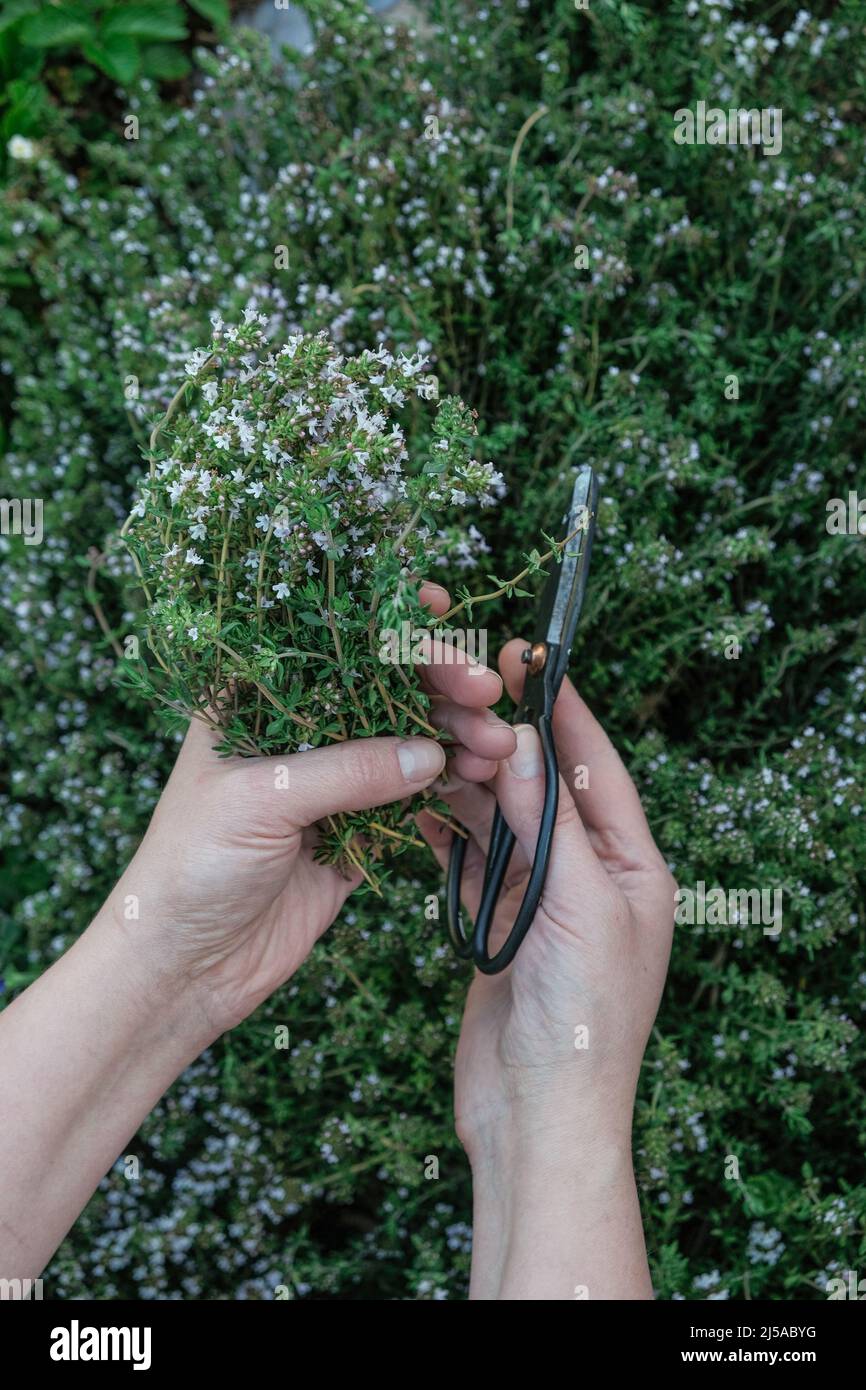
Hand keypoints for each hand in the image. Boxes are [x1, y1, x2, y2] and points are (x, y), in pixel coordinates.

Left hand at [101, 583, 517, 1037]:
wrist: (184, 966)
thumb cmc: (192, 864)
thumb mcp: (263, 800)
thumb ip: (349, 771)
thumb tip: (432, 752)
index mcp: (256, 701)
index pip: (328, 641)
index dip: (384, 618)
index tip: (438, 606)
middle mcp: (299, 732)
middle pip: (382, 686)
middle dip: (438, 681)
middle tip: (484, 692)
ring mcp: (332, 782)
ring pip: (407, 739)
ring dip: (455, 734)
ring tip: (498, 745)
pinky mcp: (358, 832)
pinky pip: (413, 796)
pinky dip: (450, 783)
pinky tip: (482, 774)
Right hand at [418, 638, 674, 1297]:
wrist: (538, 1114)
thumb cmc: (582, 1020)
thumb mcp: (579, 908)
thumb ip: (548, 824)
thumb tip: (522, 742)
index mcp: (635, 869)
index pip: (600, 770)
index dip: (568, 712)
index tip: (534, 657)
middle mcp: (591, 878)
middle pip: (547, 789)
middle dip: (509, 742)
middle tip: (466, 690)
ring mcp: (541, 901)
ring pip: (503, 821)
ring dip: (472, 782)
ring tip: (433, 736)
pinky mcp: (498, 925)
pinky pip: (472, 861)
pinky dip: (448, 830)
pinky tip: (421, 800)